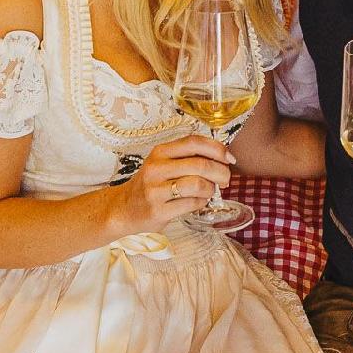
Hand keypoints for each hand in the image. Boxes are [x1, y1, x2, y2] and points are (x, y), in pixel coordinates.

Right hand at [115, 134, 233, 233]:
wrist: (123, 209)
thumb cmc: (151, 185)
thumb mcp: (164, 163)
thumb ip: (188, 158)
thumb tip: (224, 158)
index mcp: (160, 152)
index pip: (194, 142)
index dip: (217, 149)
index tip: (229, 158)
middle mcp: (156, 168)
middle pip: (201, 164)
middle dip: (221, 172)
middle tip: (225, 179)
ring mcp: (155, 190)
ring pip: (198, 184)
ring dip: (211, 189)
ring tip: (209, 192)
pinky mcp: (158, 210)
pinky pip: (192, 204)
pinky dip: (202, 203)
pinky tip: (198, 202)